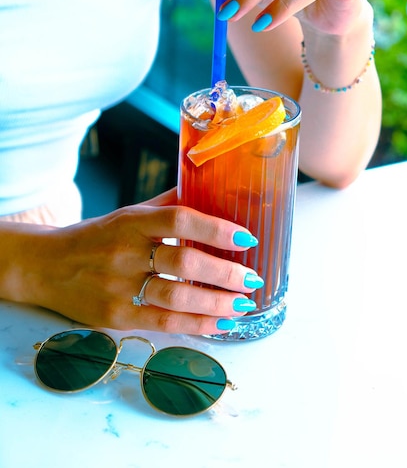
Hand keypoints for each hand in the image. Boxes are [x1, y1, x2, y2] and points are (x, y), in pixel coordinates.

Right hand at [27, 193, 261, 333]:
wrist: (46, 266)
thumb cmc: (96, 237)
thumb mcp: (127, 213)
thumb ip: (166, 205)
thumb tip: (210, 190)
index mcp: (131, 221)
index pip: (180, 219)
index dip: (217, 228)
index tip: (246, 238)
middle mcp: (125, 252)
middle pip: (184, 263)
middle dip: (226, 273)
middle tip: (252, 279)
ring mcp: (119, 287)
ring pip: (177, 298)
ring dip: (217, 303)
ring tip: (242, 304)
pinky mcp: (115, 317)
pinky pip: (163, 323)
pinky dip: (197, 325)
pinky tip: (220, 324)